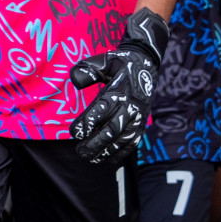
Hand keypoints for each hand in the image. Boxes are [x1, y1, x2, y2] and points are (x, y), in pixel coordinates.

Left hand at [70, 7, 166, 164]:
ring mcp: (137, 116)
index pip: (101, 110)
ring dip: (106, 151)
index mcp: (118, 91)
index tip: (74, 133)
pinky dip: (121, 153)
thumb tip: (74, 80)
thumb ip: (88, 69)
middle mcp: (129, 106)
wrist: (146, 66)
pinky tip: (107, 160)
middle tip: (79, 151)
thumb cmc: (119, 64)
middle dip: (95, 143)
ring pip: (122, 139)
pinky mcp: (142, 123)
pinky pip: (133, 141)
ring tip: (90, 158)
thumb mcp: (103, 61)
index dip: (88, 123)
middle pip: (112, 129)